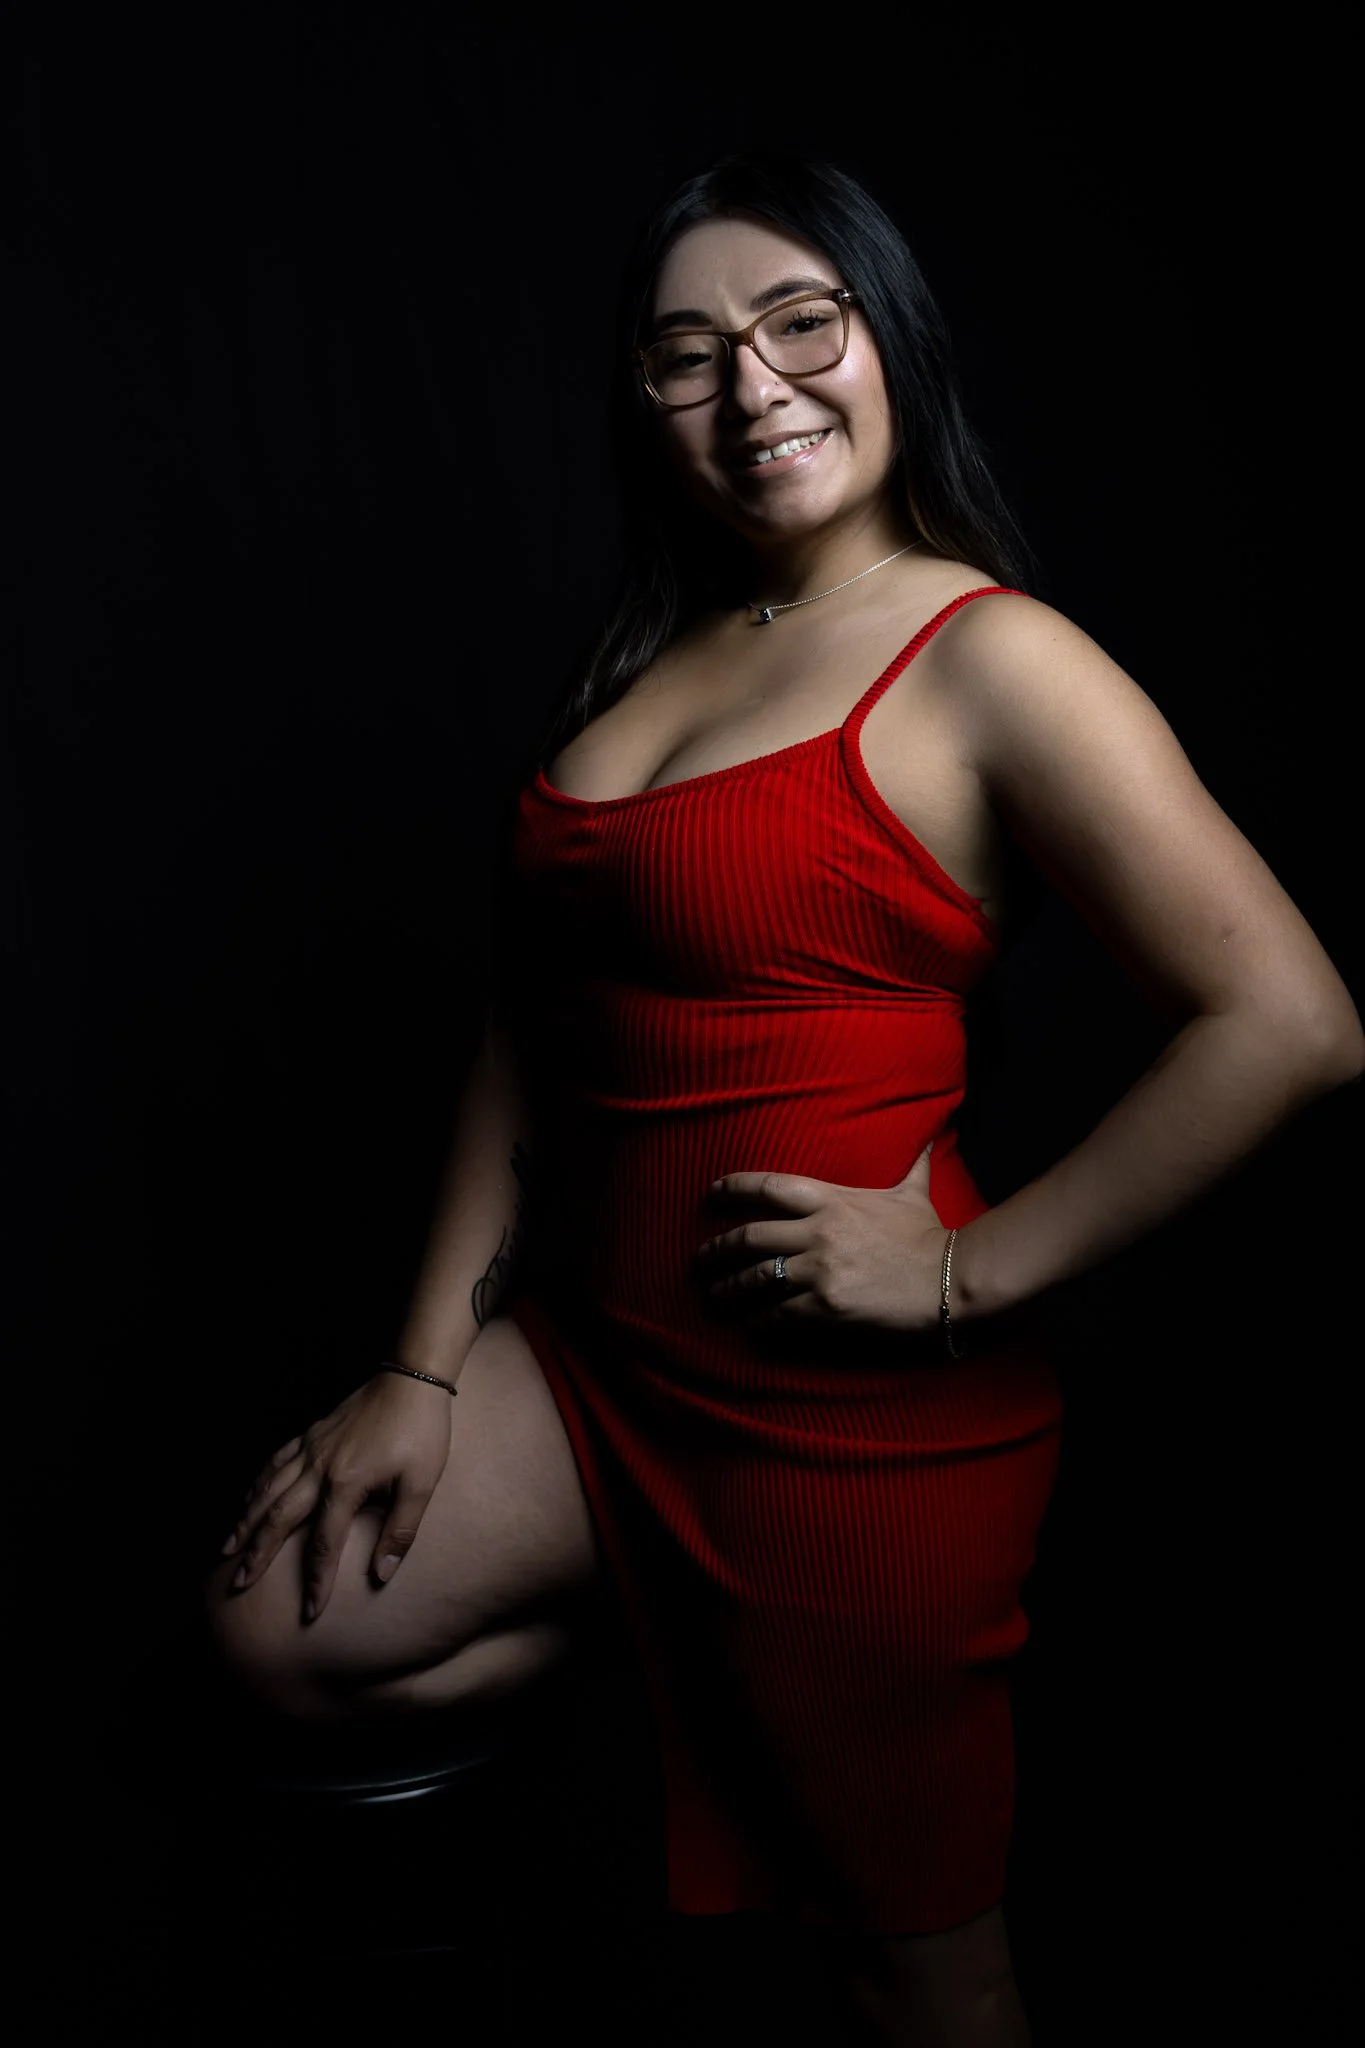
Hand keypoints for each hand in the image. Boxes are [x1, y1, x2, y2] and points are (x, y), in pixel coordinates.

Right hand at [219, 1371, 452, 1621]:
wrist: (412, 1378)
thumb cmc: (421, 1431)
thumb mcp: (421, 1484)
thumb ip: (399, 1531)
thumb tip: (382, 1574)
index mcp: (346, 1483)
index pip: (324, 1544)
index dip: (317, 1580)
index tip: (310, 1611)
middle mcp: (319, 1467)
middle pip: (279, 1518)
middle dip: (258, 1554)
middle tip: (239, 1584)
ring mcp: (312, 1448)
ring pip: (268, 1489)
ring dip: (246, 1520)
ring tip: (228, 1548)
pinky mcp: (313, 1432)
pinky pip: (276, 1461)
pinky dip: (259, 1483)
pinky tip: (250, 1496)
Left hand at [694, 1142, 946, 1335]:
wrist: (951, 1279)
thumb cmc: (929, 1235)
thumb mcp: (913, 1193)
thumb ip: (912, 1165)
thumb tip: (932, 1136)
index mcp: (832, 1199)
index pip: (767, 1186)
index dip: (732, 1188)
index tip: (710, 1194)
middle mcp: (818, 1232)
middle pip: (749, 1237)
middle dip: (716, 1250)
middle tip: (699, 1259)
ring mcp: (819, 1270)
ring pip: (755, 1280)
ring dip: (727, 1289)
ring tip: (713, 1296)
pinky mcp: (826, 1307)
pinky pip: (777, 1315)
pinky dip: (757, 1320)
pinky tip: (746, 1325)